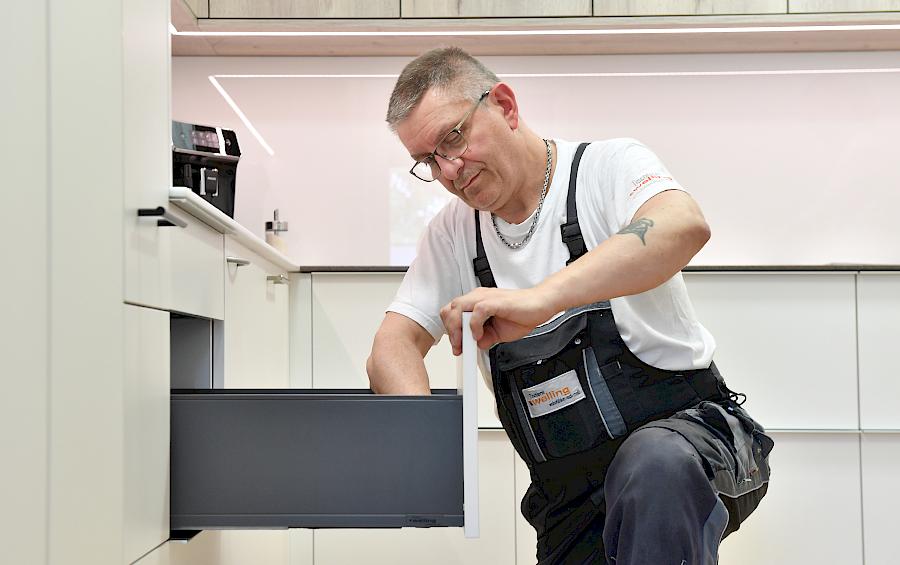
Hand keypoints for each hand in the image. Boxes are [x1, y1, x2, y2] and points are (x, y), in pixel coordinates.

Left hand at [440, 287, 557, 354]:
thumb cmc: (522, 313)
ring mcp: (485, 297)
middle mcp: (478, 297)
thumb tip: (476, 345)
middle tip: (459, 347)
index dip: (450, 330)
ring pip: (458, 307)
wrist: (541, 305)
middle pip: (450, 309)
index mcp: (477, 302)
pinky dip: (474, 325)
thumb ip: (485, 337)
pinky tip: (480, 334)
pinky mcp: (495, 301)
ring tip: (466, 342)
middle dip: (451, 331)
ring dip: (458, 328)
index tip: (457, 346)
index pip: (452, 312)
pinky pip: (477, 310)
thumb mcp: (498, 332)